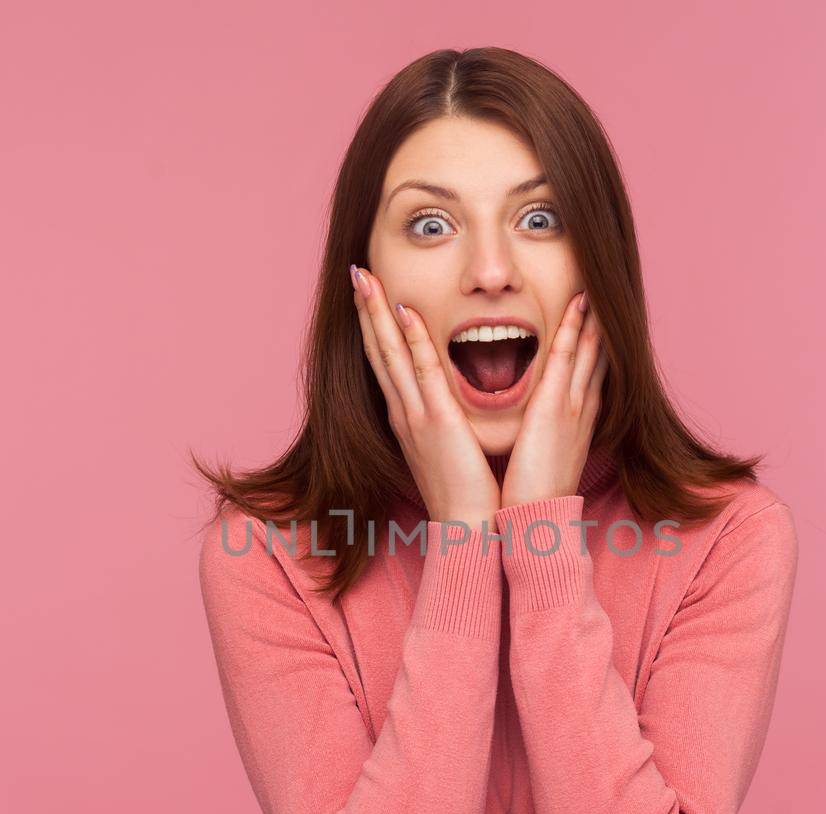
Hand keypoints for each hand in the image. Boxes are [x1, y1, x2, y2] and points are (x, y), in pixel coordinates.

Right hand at [351, 264, 500, 530]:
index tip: (370, 295)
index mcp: (409, 418)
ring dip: (377, 313)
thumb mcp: (450, 450)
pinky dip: (411, 340)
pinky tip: (402, 311)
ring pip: (391, 353)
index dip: (375, 327)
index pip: (387, 363)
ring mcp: (416, 416)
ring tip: (365, 278)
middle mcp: (404, 412)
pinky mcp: (436, 422)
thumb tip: (449, 409)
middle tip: (357, 272)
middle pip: (379, 350)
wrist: (468, 528)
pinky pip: (422, 371)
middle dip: (366, 310)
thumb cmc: (467, 493)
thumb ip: (446, 424)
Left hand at [500, 291, 606, 509]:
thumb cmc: (533, 497)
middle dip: (601, 323)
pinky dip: (574, 327)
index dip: (595, 344)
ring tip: (596, 283)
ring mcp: (572, 405)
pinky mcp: (555, 406)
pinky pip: (566, 356)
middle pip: (597, 355)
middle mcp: (581, 408)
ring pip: (587, 349)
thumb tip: (534, 430)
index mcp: (576, 422)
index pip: (589, 373)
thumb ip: (541, 439)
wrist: (537, 521)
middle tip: (606, 290)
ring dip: (592, 316)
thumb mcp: (543, 461)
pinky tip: (579, 302)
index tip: (596, 318)